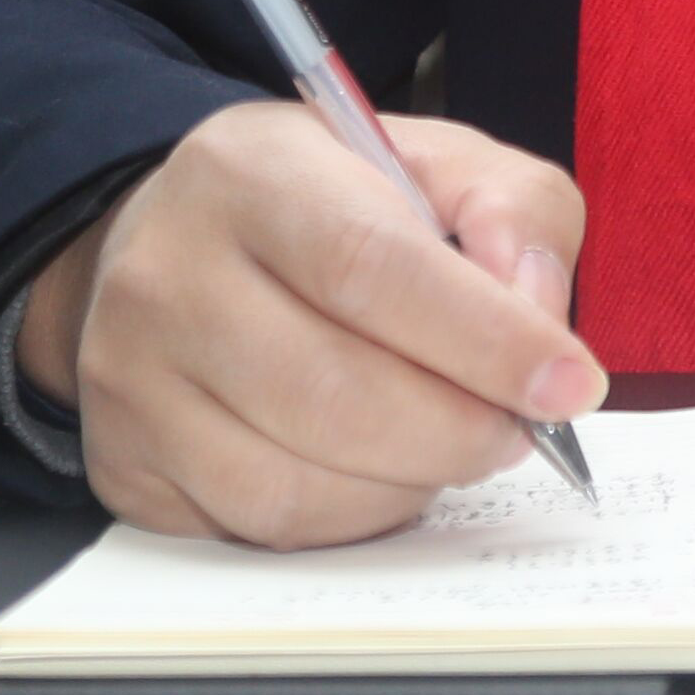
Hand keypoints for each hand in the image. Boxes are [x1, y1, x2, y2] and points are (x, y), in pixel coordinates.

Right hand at [18, 101, 605, 548]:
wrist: (175, 241)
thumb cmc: (325, 205)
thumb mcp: (433, 163)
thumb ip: (514, 214)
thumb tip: (537, 316)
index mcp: (250, 173)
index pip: (371, 266)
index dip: (484, 339)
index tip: (569, 386)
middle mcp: (167, 276)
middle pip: (333, 394)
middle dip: (457, 431)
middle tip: (519, 432)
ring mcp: (131, 382)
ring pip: (293, 486)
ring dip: (405, 487)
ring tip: (446, 445)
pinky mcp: (125, 466)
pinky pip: (257, 531)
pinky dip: (346, 521)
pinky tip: (376, 474)